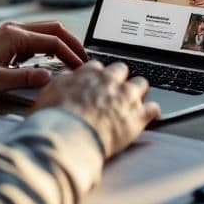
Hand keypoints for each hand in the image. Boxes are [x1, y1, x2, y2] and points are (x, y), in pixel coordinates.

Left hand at [0, 21, 87, 103]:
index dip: (71, 55)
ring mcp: (7, 35)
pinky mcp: (3, 43)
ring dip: (59, 45)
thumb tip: (50, 77)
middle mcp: (12, 30)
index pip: (52, 42)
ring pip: (42, 34)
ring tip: (72, 61)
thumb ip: (25, 78)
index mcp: (13, 36)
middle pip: (52, 30)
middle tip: (85, 60)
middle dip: (71, 44)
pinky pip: (31, 41)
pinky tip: (47, 63)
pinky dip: (46, 49)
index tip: (83, 69)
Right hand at [34, 60, 159, 158]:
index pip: (97, 67)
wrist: (70, 137)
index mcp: (88, 74)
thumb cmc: (56, 119)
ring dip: (138, 90)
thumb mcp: (49, 92)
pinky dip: (152, 111)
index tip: (96, 81)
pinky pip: (154, 108)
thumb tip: (66, 77)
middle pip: (121, 70)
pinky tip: (151, 115)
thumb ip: (62, 82)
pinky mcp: (138, 117)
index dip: (97, 75)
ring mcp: (126, 97)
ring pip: (141, 83)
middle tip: (115, 88)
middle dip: (119, 78)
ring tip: (135, 98)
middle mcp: (109, 81)